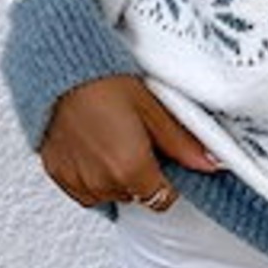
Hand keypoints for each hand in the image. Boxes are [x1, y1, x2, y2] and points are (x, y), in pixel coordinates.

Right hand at [38, 74, 225, 210]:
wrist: (59, 68)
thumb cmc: (103, 79)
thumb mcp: (152, 105)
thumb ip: (182, 141)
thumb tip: (209, 161)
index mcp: (131, 169)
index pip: (162, 199)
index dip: (169, 179)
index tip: (165, 158)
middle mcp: (102, 183)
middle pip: (136, 195)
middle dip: (142, 173)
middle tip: (137, 137)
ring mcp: (77, 181)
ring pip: (109, 194)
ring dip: (116, 176)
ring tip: (113, 137)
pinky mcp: (57, 174)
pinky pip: (83, 189)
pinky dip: (91, 174)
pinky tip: (94, 146)